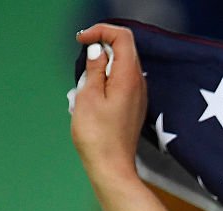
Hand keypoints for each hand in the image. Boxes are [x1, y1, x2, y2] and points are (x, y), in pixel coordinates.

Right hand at [70, 24, 146, 185]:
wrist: (111, 167)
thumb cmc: (97, 135)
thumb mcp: (88, 96)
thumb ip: (94, 69)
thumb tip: (98, 51)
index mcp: (129, 78)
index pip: (123, 38)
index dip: (102, 32)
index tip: (83, 41)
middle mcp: (140, 85)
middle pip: (125, 50)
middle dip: (102, 47)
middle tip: (83, 60)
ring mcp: (139, 97)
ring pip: (123, 67)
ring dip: (103, 66)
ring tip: (87, 83)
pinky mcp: (135, 107)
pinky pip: (122, 83)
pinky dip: (108, 80)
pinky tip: (95, 95)